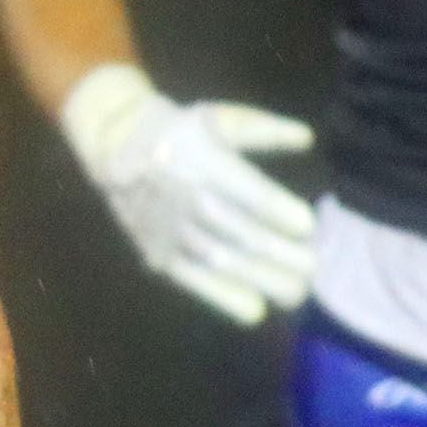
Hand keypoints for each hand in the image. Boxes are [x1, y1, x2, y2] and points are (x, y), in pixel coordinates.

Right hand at [61, 64, 315, 324]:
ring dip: (262, 280)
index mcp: (202, 159)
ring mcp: (170, 228)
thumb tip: (307, 137)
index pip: (249, 193)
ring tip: (296, 293)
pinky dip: (223, 297)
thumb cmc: (178, 130)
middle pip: (242, 233)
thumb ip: (263, 128)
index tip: (308, 226)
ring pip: (221, 261)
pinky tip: (255, 309)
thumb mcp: (216, 117)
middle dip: (283, 255)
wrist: (113, 145)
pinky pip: (191, 280)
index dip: (280, 212)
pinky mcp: (157, 252)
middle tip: (313, 267)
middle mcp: (186, 197)